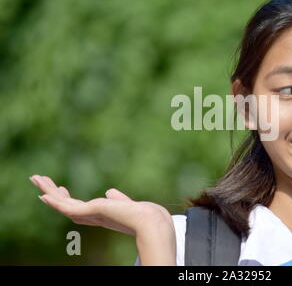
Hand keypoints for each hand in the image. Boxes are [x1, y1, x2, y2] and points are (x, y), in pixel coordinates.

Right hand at [29, 174, 172, 236]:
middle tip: (39, 180)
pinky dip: (55, 202)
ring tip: (36, 179)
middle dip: (52, 193)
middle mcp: (92, 216)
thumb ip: (117, 199)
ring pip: (63, 204)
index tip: (61, 187)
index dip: (68, 198)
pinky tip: (44, 195)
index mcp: (100, 214)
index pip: (78, 207)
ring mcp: (90, 215)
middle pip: (66, 204)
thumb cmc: (142, 214)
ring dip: (49, 191)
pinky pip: (67, 207)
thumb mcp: (125, 203)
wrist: (149, 219)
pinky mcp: (91, 212)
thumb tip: (110, 191)